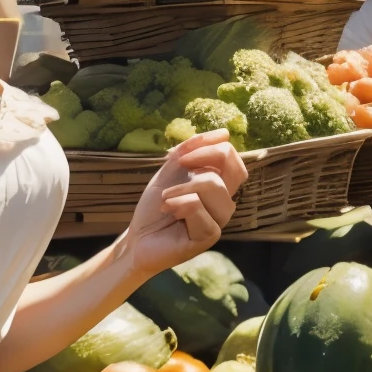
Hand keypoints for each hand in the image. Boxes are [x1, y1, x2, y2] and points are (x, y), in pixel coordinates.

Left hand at [126, 130, 246, 275]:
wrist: (137, 239)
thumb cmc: (155, 207)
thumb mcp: (169, 172)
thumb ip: (190, 151)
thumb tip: (223, 133)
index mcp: (218, 186)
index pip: (232, 158)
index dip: (209, 148)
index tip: (181, 157)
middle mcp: (223, 202)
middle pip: (234, 169)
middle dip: (200, 159)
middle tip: (177, 167)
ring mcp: (218, 220)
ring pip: (214, 186)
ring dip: (181, 186)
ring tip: (166, 199)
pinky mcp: (208, 237)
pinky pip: (199, 208)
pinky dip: (178, 204)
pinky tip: (168, 211)